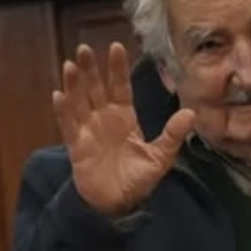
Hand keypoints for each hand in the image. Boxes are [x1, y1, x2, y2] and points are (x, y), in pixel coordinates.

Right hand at [53, 43, 195, 217]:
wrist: (118, 204)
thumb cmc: (138, 180)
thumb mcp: (160, 157)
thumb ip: (172, 135)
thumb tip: (191, 112)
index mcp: (125, 118)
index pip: (120, 87)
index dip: (117, 68)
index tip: (115, 46)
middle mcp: (104, 119)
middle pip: (96, 88)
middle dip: (91, 69)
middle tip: (85, 48)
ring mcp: (89, 130)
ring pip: (79, 102)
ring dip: (74, 84)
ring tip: (71, 64)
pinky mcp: (77, 146)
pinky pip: (68, 125)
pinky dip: (63, 110)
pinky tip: (59, 94)